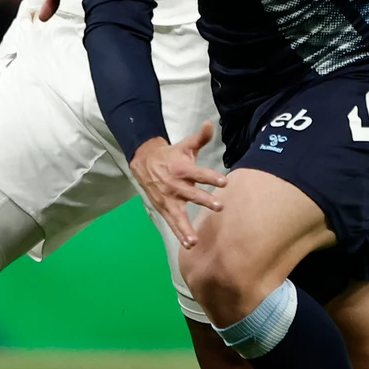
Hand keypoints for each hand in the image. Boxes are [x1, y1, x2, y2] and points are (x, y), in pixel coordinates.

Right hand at [130, 121, 226, 246]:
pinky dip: (179, 233)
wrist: (144, 162)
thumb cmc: (171, 155)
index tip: (225, 182)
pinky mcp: (164, 208)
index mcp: (182, 168)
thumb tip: (209, 124)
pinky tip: (189, 244)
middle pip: (191, 193)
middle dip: (204, 199)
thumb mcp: (185, 145)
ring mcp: (168, 199)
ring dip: (185, 227)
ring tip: (194, 240)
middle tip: (219, 206)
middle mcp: (175, 185)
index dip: (211, 176)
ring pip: (178, 214)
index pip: (198, 173)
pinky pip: (172, 222)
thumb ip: (200, 137)